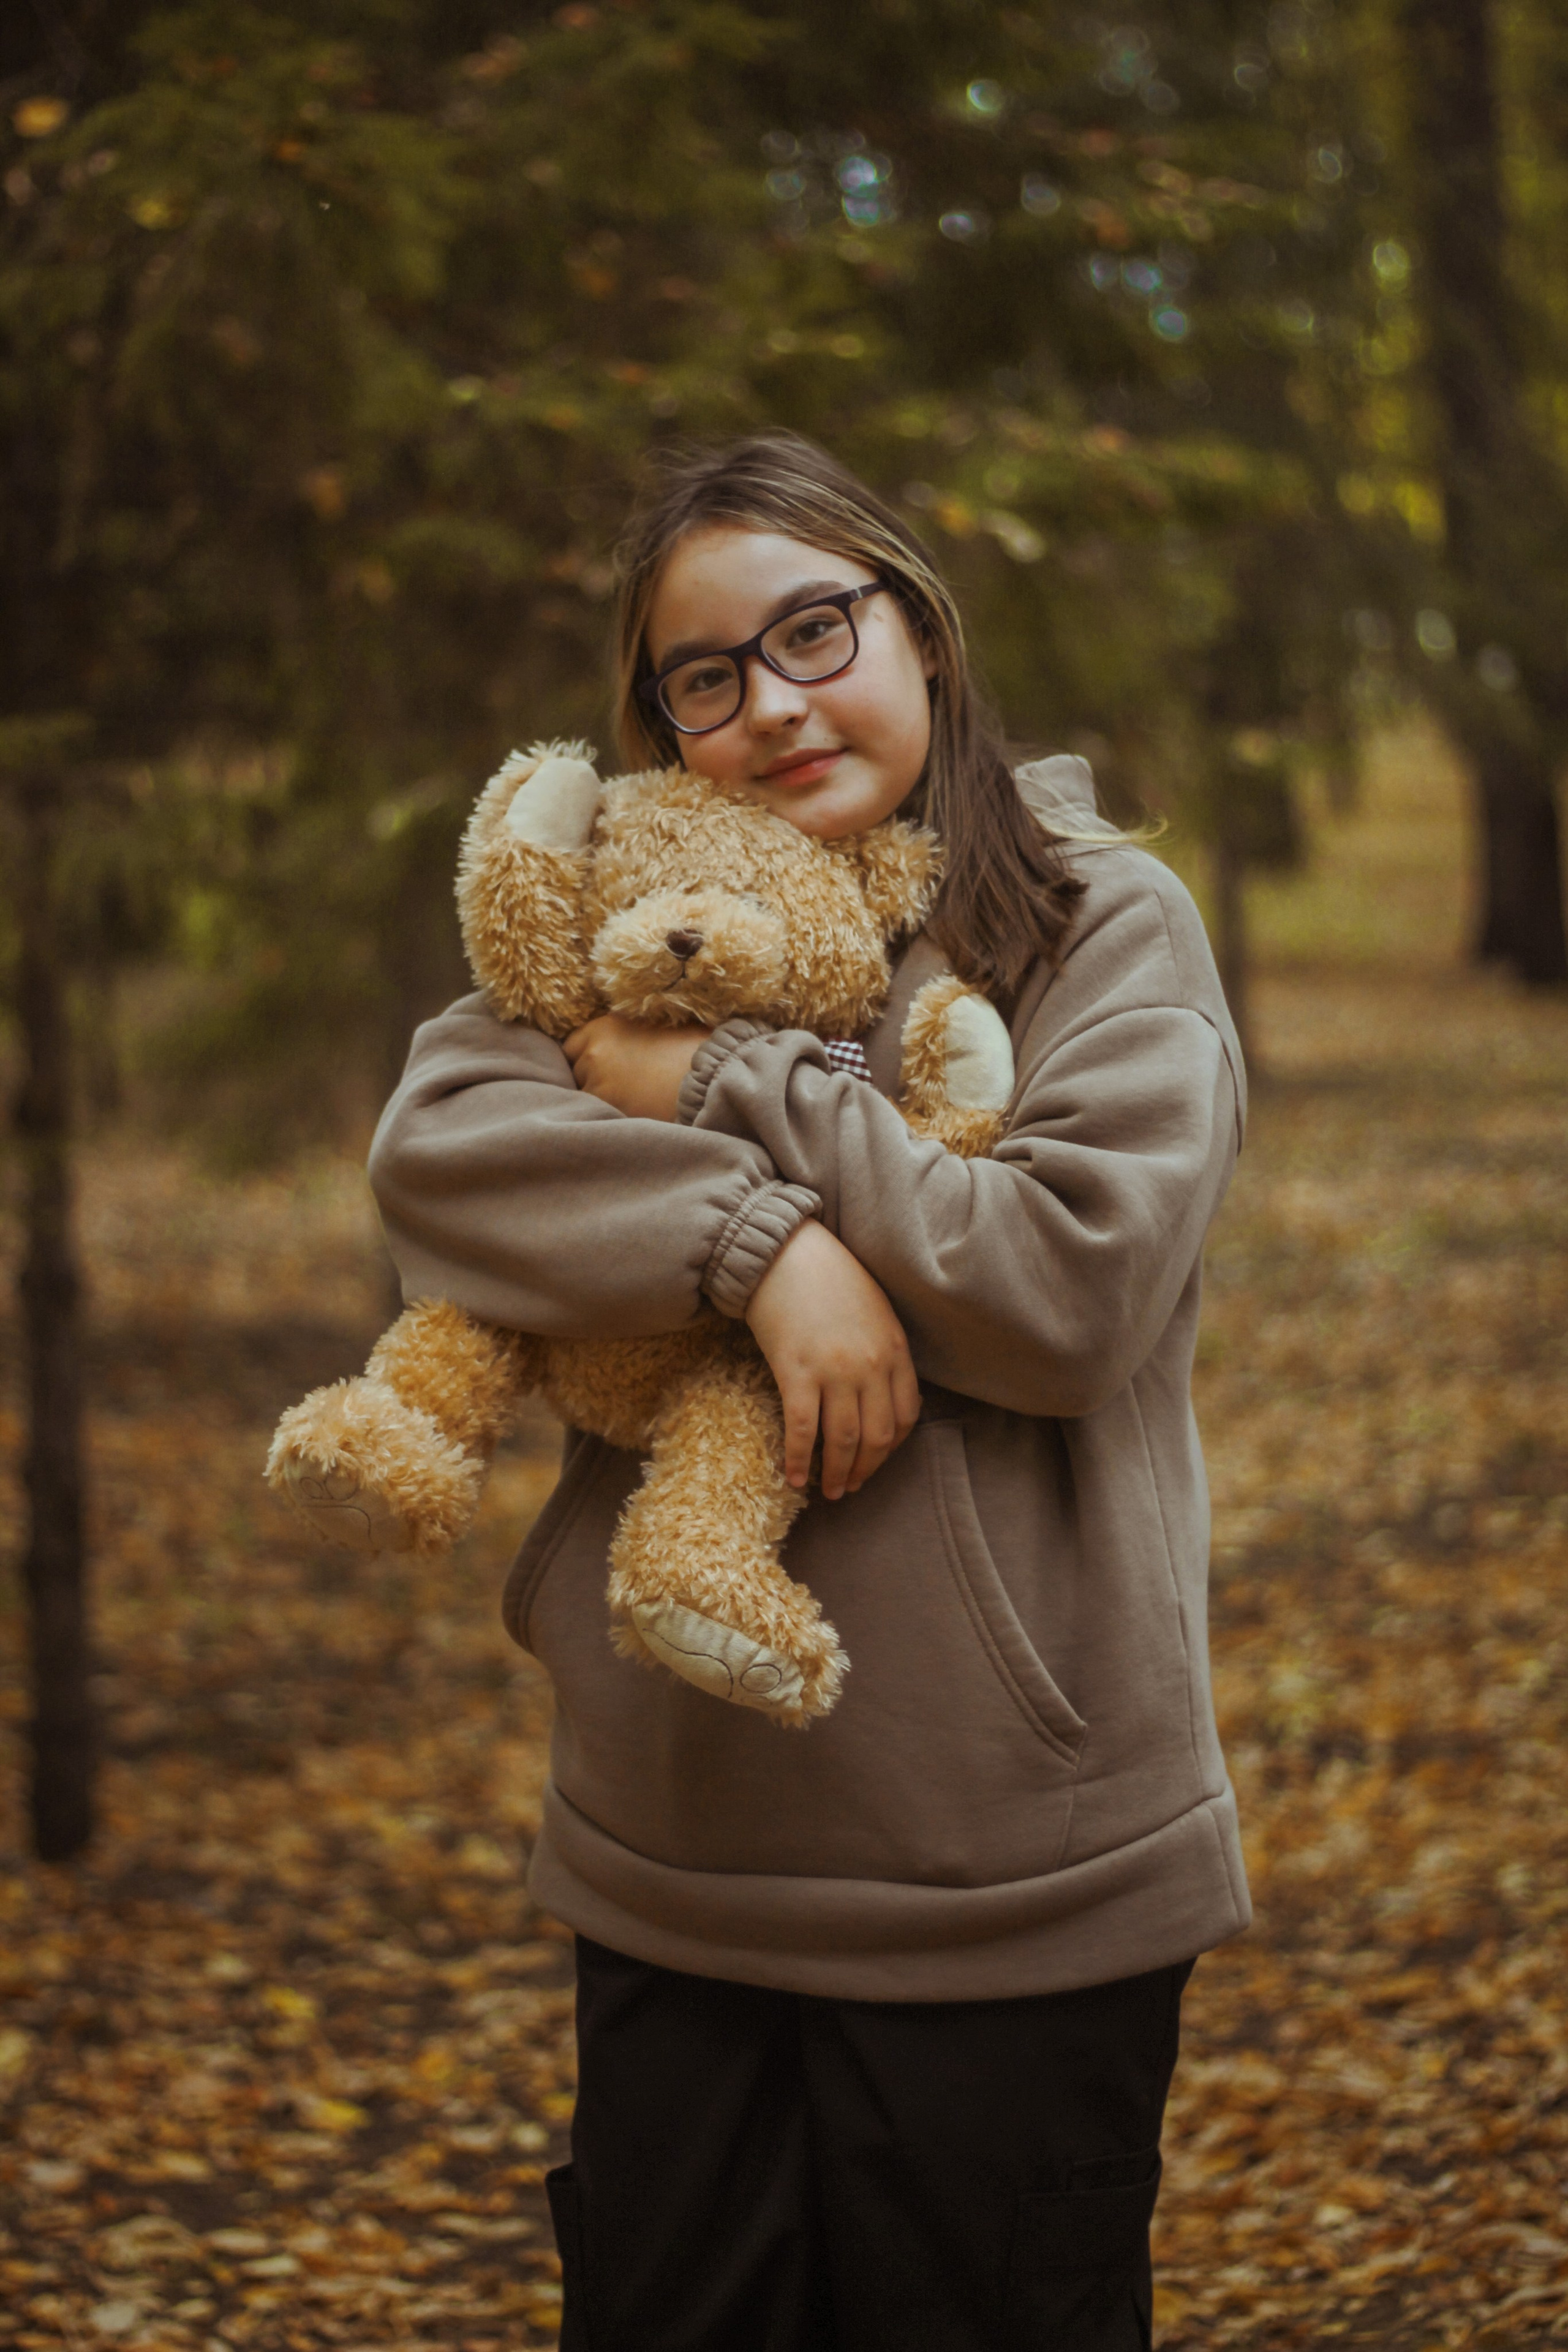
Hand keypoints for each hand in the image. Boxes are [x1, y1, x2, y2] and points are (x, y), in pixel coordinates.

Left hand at [564, 1014, 709, 1121]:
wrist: (714, 1079)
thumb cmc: (694, 1051)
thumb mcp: (653, 1027)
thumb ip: (625, 1036)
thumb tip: (612, 1049)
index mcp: (604, 1028)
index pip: (570, 1047)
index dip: (584, 1059)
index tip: (600, 1069)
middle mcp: (594, 1054)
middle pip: (575, 1074)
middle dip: (591, 1081)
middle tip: (620, 1088)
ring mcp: (599, 1086)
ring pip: (583, 1098)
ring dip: (599, 1102)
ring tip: (629, 1103)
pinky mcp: (610, 1112)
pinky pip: (597, 1117)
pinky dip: (608, 1119)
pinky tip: (631, 1115)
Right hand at [745, 1220, 919, 1499]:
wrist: (785, 1252)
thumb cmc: (828, 1278)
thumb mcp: (875, 1311)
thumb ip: (885, 1351)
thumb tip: (880, 1392)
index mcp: (895, 1349)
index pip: (906, 1416)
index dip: (892, 1448)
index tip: (876, 1460)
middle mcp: (871, 1365)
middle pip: (878, 1436)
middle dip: (866, 1470)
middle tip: (851, 1487)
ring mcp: (835, 1371)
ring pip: (844, 1440)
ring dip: (838, 1474)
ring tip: (829, 1492)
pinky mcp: (797, 1372)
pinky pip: (803, 1430)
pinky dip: (800, 1460)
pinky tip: (795, 1479)